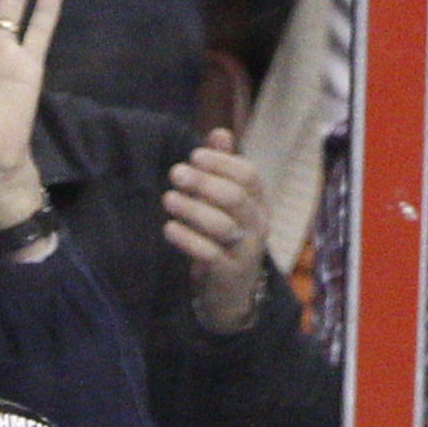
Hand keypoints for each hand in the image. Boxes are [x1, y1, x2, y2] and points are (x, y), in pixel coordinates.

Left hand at [163, 129, 271, 329]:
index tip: (194, 156)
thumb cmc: (225, 239)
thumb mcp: (227, 204)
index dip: (221, 162)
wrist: (232, 294)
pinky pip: (209, 253)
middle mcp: (258, 225)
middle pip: (235, 197)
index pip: (248, 175)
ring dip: (192, 208)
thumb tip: (219, 132)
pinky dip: (187, 239)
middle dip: (204, 182)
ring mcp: (245, 251)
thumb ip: (224, 169)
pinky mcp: (228, 273)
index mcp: (259, 203)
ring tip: (168, 199)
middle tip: (176, 173)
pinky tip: (170, 228)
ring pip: (222, 224)